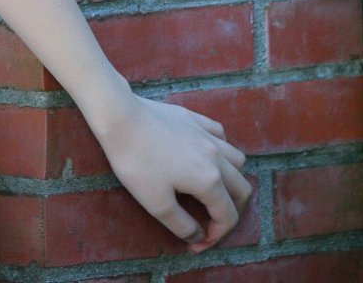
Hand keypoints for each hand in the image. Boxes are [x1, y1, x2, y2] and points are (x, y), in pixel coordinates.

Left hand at [89, 90, 251, 252]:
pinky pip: (221, 136)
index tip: (196, 245)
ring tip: (212, 191)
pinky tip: (206, 155)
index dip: (216, 237)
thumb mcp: (156, 204)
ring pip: (237, 161)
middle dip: (231, 212)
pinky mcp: (195, 119)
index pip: (227, 216)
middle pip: (241, 190)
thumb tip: (198, 236)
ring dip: (231, 181)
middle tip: (210, 223)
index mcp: (209, 181)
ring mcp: (207, 135)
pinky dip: (222, 151)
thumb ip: (181, 225)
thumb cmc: (137, 162)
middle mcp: (217, 157)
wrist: (121, 118)